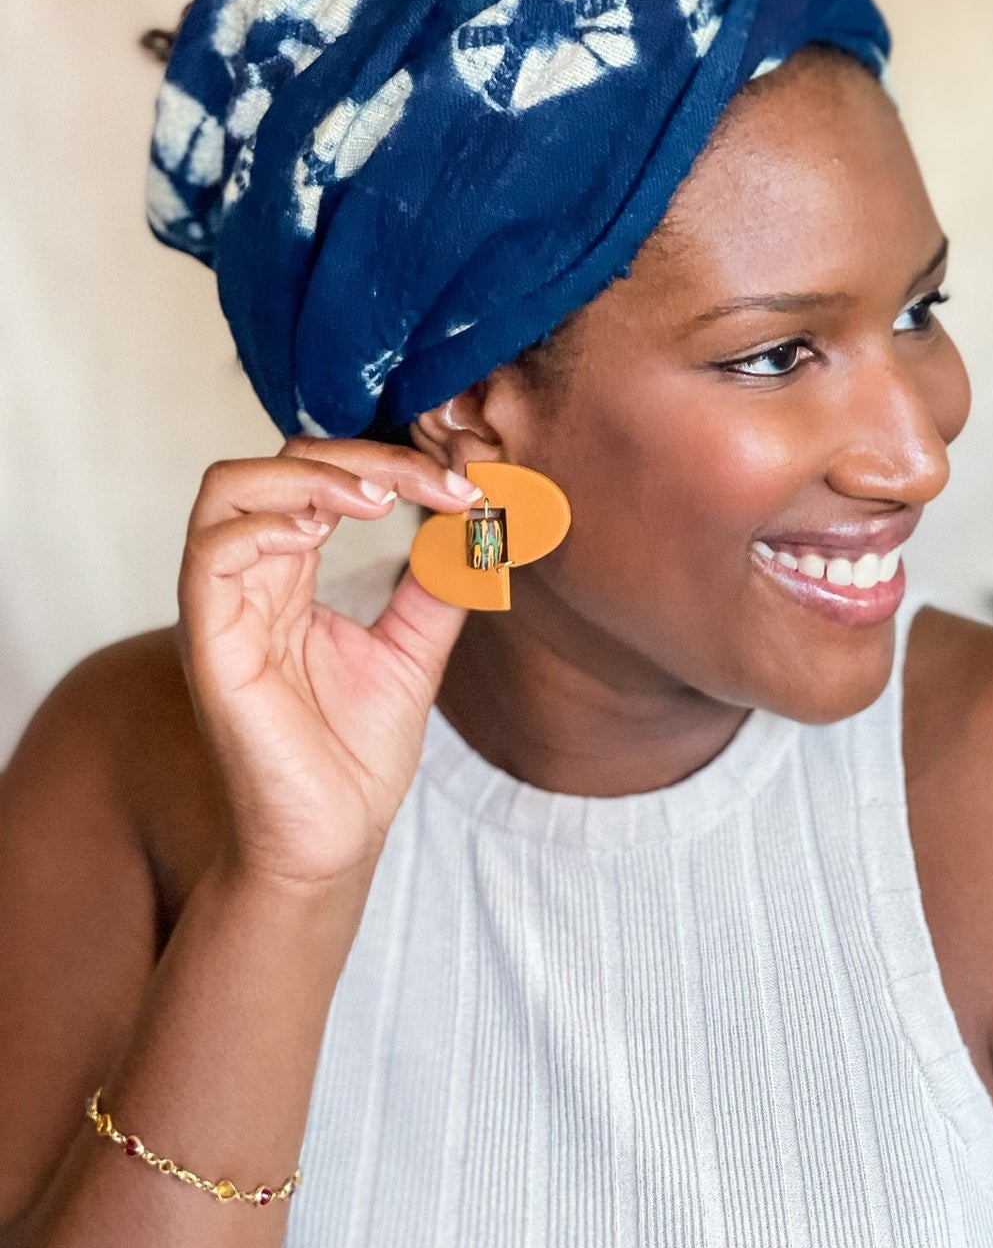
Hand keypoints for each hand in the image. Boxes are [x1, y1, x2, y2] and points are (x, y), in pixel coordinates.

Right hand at [174, 440, 476, 890]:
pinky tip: (319, 534)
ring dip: (309, 475)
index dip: (388, 462)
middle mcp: (249, 581)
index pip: (319, 476)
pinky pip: (209, 555)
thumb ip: (437, 583)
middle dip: (358, 454)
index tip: (463, 485)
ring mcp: (223, 608)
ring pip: (229, 490)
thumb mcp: (414, 649)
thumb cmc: (355, 756)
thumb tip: (479, 522)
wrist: (330, 841)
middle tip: (430, 482)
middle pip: (275, 464)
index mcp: (289, 576)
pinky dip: (263, 524)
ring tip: (376, 499)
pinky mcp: (210, 644)